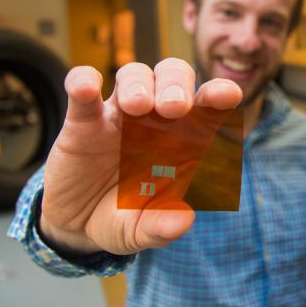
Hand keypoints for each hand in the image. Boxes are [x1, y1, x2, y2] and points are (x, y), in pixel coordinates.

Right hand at [39, 58, 241, 255]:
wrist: (78, 224)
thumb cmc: (124, 217)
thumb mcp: (140, 231)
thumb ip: (161, 227)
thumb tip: (184, 220)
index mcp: (184, 140)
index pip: (209, 107)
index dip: (220, 95)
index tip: (227, 96)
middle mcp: (155, 119)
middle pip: (174, 77)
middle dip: (177, 84)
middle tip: (174, 107)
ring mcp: (119, 115)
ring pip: (134, 75)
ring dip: (138, 83)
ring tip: (136, 106)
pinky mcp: (83, 120)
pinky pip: (82, 88)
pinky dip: (83, 80)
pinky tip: (85, 87)